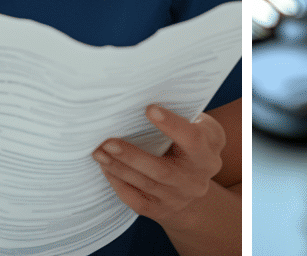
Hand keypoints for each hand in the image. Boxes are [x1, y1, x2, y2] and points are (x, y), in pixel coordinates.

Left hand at [93, 104, 225, 226]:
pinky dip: (119, 183)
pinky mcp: (162, 210)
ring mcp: (179, 198)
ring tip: (99, 152)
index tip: (149, 109)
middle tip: (107, 142)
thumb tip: (144, 95)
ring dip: (119, 168)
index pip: (193, 139)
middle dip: (132, 156)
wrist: (193, 184)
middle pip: (163, 171)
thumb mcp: (196, 127)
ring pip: (146, 184)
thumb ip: (181, 114)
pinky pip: (137, 201)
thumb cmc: (189, 143)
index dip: (172, 125)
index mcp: (208, 153)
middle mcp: (197, 179)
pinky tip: (106, 168)